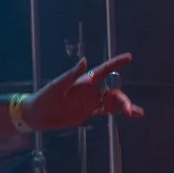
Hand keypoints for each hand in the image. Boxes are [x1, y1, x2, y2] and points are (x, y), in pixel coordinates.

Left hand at [24, 56, 143, 133]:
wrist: (37, 115)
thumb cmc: (45, 97)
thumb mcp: (57, 85)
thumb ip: (71, 74)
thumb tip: (84, 60)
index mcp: (84, 81)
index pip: (103, 70)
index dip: (116, 63)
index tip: (129, 57)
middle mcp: (90, 90)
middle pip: (112, 91)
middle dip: (122, 98)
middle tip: (127, 108)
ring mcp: (91, 101)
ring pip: (113, 101)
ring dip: (125, 105)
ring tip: (136, 113)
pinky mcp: (89, 112)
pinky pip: (108, 111)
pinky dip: (120, 112)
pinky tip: (131, 115)